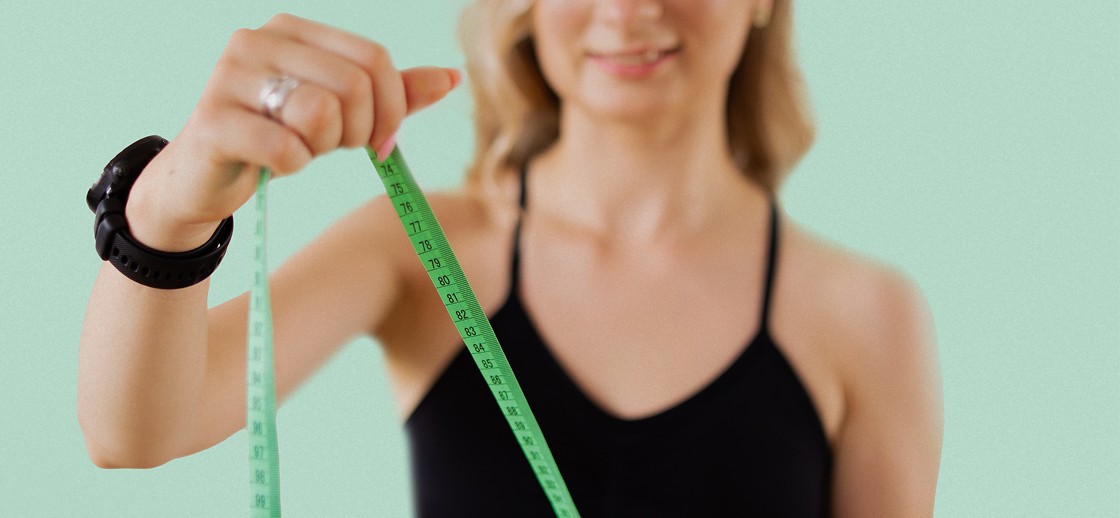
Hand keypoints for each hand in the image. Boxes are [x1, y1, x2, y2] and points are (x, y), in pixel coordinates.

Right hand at [126, 13, 459, 250]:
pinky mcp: (212, 121)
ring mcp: (230, 77)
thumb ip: (392, 94)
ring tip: (297, 148)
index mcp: (294, 30)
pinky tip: (272, 164)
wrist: (205, 179)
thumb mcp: (340, 114)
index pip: (374, 58)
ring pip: (321, 112)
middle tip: (334, 147)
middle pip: (355, 85)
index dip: (392, 108)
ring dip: (320, 147)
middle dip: (359, 131)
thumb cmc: (278, 137)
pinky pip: (286, 148)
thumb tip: (452, 78)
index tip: (382, 140)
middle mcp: (258, 40)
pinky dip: (291, 166)